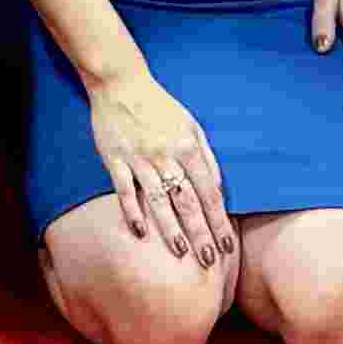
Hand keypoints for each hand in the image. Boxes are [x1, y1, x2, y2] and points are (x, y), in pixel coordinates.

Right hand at [82, 66, 230, 266]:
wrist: (120, 82)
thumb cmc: (159, 105)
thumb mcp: (192, 124)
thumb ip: (207, 157)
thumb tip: (218, 189)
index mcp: (188, 147)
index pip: (209, 192)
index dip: (219, 221)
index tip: (227, 245)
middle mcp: (166, 155)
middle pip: (188, 201)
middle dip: (200, 233)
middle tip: (209, 260)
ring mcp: (139, 158)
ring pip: (159, 200)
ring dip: (171, 229)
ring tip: (181, 252)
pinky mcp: (115, 159)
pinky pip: (125, 190)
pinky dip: (133, 211)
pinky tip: (141, 232)